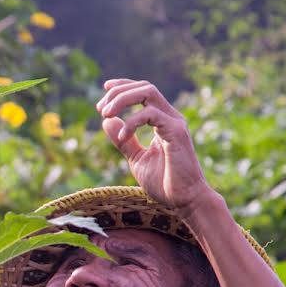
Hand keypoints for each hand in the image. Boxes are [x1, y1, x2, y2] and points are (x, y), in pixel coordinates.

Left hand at [96, 79, 217, 215]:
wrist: (184, 200)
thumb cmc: (165, 182)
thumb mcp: (137, 158)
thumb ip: (124, 140)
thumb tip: (107, 121)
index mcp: (162, 121)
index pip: (143, 91)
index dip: (123, 86)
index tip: (105, 89)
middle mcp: (170, 117)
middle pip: (144, 87)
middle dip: (118, 92)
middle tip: (101, 109)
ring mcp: (174, 123)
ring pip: (148, 92)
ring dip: (123, 99)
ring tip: (105, 114)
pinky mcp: (176, 132)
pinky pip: (151, 114)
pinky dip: (131, 122)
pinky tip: (122, 138)